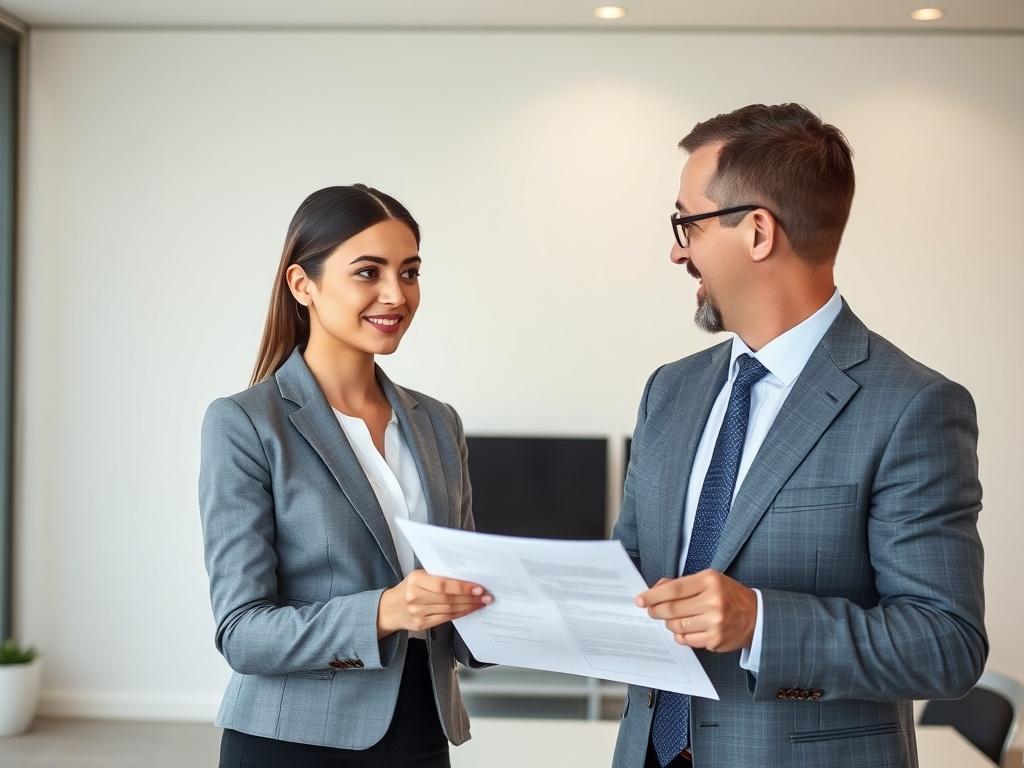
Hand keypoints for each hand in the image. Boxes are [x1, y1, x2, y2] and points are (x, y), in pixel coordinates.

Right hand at [377, 569, 491, 637]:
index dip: (462, 587)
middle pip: (448, 598)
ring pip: (449, 610)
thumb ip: (438, 576)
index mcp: (415, 579)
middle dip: (470, 598)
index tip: (478, 588)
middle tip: (486, 596)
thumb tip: (467, 577)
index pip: (443, 584)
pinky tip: (469, 610)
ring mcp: (417, 612)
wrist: (390, 608)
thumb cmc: (409, 588)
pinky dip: (460, 614)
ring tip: (481, 603)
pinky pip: (445, 619)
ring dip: (468, 606)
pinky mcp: (421, 624)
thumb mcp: (419, 576)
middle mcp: (414, 596)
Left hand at [636, 570, 756, 652]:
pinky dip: (680, 634)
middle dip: (655, 611)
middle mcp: (713, 602)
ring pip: (676, 625)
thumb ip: (682, 583)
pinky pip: (686, 639)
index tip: (641, 599)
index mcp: (710, 582)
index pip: (673, 589)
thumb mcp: (709, 580)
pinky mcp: (715, 640)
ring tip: (671, 618)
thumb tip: (655, 589)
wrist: (757, 617)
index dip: (653, 595)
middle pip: (671, 609)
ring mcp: (715, 623)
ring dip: (668, 623)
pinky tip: (685, 628)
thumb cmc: (729, 595)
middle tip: (651, 610)